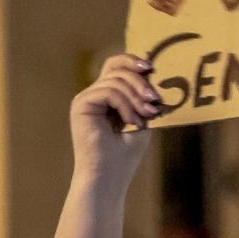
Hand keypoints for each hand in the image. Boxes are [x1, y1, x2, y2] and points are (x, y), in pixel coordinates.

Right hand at [70, 54, 158, 190]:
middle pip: (116, 68)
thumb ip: (146, 99)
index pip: (117, 67)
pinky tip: (133, 122)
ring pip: (115, 80)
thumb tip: (157, 76)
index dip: (133, 61)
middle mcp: (94, 94)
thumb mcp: (143, 120)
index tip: (153, 68)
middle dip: (140, 81)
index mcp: (108, 97)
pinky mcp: (81, 104)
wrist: (108, 176)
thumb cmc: (126, 154)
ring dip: (137, 97)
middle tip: (156, 100)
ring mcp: (86, 98)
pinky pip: (108, 91)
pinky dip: (126, 105)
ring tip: (146, 117)